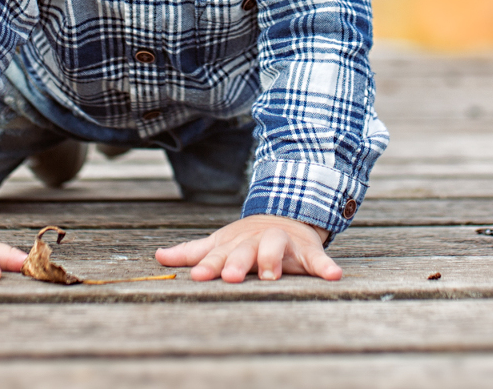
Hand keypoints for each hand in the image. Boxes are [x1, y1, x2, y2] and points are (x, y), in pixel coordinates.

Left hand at [154, 213, 339, 282]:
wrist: (287, 216)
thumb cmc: (246, 241)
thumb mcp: (219, 244)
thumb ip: (192, 253)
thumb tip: (158, 256)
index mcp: (235, 246)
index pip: (219, 256)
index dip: (210, 266)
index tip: (200, 277)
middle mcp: (257, 243)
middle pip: (246, 251)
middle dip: (239, 262)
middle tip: (231, 276)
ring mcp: (282, 245)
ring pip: (277, 248)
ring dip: (273, 260)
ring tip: (272, 275)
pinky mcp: (308, 251)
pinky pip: (319, 259)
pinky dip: (326, 267)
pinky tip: (334, 276)